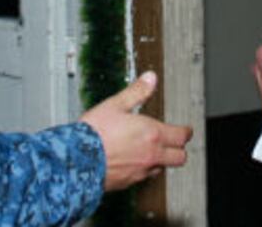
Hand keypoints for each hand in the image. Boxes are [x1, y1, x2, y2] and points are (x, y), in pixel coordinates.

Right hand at [79, 71, 193, 190]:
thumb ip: (136, 92)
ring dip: (161, 160)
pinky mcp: (129, 182)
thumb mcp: (115, 105)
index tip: (184, 130)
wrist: (76, 160)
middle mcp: (151, 154)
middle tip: (174, 142)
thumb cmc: (94, 133)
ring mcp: (141, 171)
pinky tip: (132, 161)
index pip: (182, 136)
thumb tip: (150, 78)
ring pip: (163, 168)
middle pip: (180, 157)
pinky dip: (143, 169)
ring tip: (151, 150)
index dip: (185, 132)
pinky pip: (144, 177)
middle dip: (179, 149)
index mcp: (151, 134)